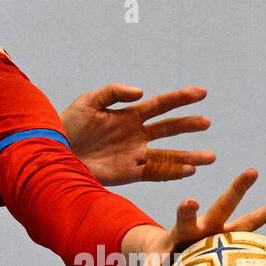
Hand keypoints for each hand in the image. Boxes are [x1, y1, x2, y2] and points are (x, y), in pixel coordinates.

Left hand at [62, 83, 215, 184]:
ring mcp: (134, 154)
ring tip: (211, 157)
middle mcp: (136, 134)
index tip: (202, 93)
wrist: (55, 153)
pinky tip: (189, 171)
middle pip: (168, 129)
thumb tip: (141, 92)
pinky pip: (155, 173)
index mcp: (128, 115)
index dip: (181, 98)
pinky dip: (173, 172)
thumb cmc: (68, 125)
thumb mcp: (88, 102)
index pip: (160, 105)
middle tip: (207, 123)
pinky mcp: (129, 173)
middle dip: (188, 125)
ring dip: (189, 156)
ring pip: (168, 155)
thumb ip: (113, 92)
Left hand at [112, 168, 265, 265]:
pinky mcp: (236, 245)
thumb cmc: (161, 260)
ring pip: (247, 220)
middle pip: (222, 206)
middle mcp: (207, 226)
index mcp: (184, 229)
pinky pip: (261, 244)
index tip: (190, 199)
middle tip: (251, 170)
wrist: (172, 251)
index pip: (184, 215)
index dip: (186, 208)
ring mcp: (224, 234)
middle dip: (236, 189)